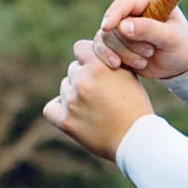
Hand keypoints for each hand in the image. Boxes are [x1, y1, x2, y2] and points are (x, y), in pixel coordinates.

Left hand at [42, 40, 150, 161]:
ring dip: (75, 95)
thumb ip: (109, 59)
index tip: (96, 68)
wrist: (136, 139)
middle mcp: (82, 81)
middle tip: (101, 94)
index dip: (88, 57)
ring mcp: (72, 101)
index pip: (80, 48)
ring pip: (65, 89)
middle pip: (73, 70)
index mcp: (98, 66)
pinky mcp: (66, 121)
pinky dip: (58, 110)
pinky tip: (73, 114)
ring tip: (94, 108)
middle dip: (85, 78)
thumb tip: (92, 49)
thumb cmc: (136, 107)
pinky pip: (50, 108)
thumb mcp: (128, 75)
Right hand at [92, 0, 187, 78]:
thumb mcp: (171, 38)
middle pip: (114, 21)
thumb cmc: (180, 47)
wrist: (179, 65)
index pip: (126, 1)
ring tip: (144, 61)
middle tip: (150, 52)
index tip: (107, 27)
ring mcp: (121, 22)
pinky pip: (100, 45)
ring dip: (124, 53)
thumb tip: (122, 26)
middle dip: (129, 42)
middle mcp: (132, 5)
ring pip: (107, 36)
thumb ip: (149, 30)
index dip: (115, 13)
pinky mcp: (115, 38)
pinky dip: (109, 56)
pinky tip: (119, 65)